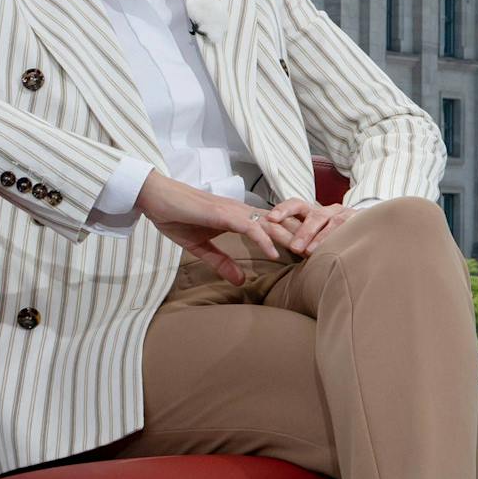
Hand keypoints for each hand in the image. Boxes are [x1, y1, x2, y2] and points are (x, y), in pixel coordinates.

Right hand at [134, 174, 356, 282]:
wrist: (155, 198)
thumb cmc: (175, 217)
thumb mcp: (200, 247)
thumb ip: (221, 261)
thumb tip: (242, 280)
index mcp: (237, 218)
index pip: (271, 228)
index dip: (291, 239)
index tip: (309, 254)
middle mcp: (240, 211)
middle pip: (279, 225)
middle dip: (301, 238)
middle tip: (323, 254)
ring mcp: (233, 210)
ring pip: (270, 224)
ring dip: (289, 240)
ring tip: (308, 255)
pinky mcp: (222, 213)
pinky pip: (248, 226)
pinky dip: (263, 240)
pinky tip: (274, 253)